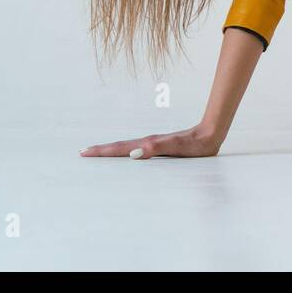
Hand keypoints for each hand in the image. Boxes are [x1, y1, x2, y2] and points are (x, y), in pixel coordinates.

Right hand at [80, 123, 222, 159]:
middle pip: (119, 147)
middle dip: (101, 151)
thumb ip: (155, 148)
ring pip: (126, 148)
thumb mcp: (174, 147)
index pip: (120, 148)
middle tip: (83, 153)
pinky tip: (125, 156)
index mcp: (147, 144)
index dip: (102, 152)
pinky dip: (125, 152)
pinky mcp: (159, 147)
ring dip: (111, 151)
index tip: (84, 153)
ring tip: (98, 153)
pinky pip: (136, 150)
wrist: (208, 136)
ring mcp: (152, 144)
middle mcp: (147, 144)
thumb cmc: (193, 145)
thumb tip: (133, 153)